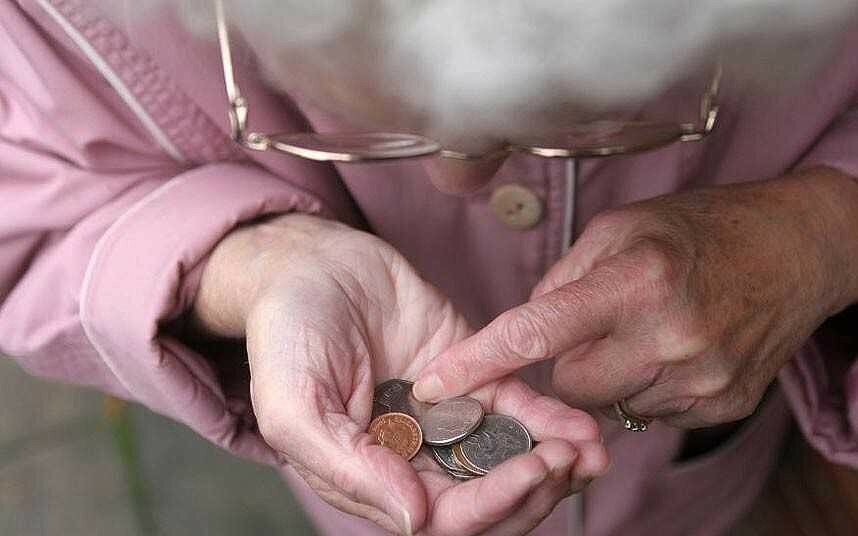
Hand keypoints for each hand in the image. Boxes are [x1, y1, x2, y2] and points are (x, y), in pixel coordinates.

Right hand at [193, 214, 607, 534]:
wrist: (310, 263)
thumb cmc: (287, 333)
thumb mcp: (293, 405)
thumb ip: (348, 466)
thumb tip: (414, 519)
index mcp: (372, 478)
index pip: (443, 519)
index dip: (490, 506)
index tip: (529, 471)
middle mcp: (414, 459)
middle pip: (486, 502)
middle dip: (533, 490)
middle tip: (569, 461)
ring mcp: (446, 420)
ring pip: (509, 463)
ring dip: (554, 465)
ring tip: (591, 450)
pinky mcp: (471, 378)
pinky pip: (516, 410)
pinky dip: (551, 421)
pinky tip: (581, 425)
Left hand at [414, 168, 857, 427]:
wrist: (795, 250)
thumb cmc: (701, 229)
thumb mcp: (623, 227)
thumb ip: (563, 277)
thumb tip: (521, 326)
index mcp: (636, 281)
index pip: (536, 332)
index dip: (478, 361)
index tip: (435, 383)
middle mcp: (670, 336)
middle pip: (568, 385)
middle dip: (566, 360)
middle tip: (597, 323)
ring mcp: (701, 378)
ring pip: (607, 405)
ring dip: (608, 375)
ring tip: (643, 330)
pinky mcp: (721, 405)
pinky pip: (650, 415)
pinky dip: (645, 387)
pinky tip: (671, 349)